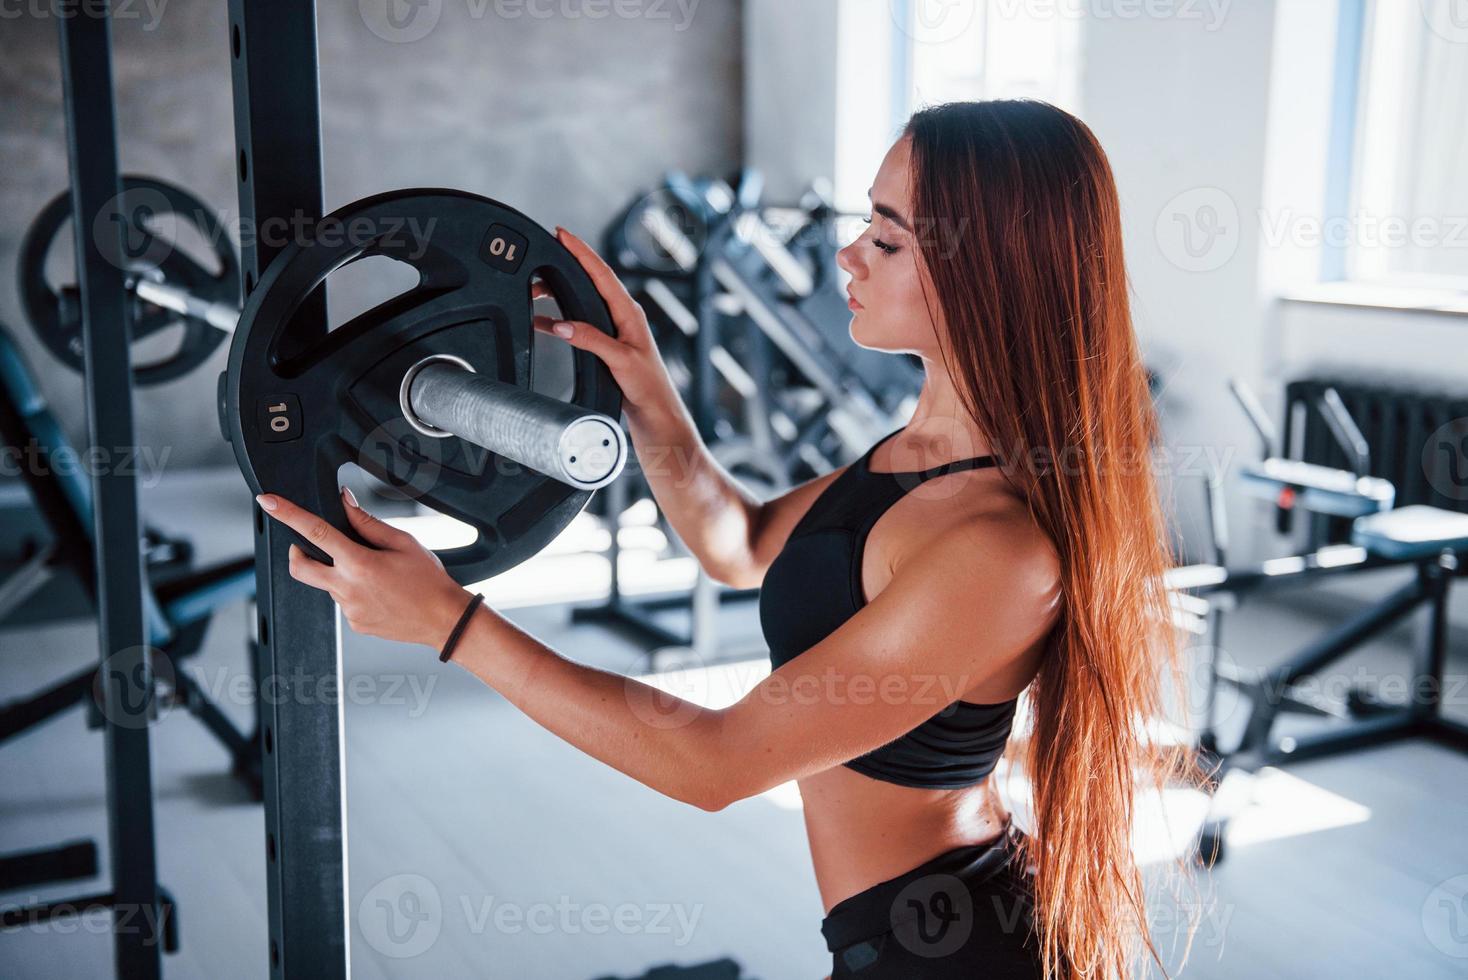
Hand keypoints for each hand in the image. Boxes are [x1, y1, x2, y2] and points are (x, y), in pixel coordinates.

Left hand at [256, 487, 471, 649]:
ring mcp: (349, 609)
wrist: (445, 621)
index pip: (314, 532)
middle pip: (299, 567)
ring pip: (328, 584)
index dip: (288, 514)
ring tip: (375, 574)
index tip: (268, 502)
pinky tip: (380, 591)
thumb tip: (345, 503)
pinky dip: (354, 591)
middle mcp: (348, 588)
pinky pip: (343, 601)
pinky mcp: (355, 623)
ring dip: (339, 573)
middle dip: (296, 552)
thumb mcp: (404, 542)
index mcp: (359, 563)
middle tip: (311, 546)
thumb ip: (368, 523)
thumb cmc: (430, 582)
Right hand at [535, 226, 683, 424]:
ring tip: (534, 286)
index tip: (561, 233)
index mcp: (630, 314)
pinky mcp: (608, 347)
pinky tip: (542, 322)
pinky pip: (579, 324)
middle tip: (542, 252)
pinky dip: (558, 320)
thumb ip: (592, 341)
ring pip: (581, 301)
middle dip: (566, 264)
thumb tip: (562, 325)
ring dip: (559, 292)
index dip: (581, 252)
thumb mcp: (621, 362)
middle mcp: (623, 317)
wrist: (657, 417)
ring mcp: (615, 331)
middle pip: (590, 281)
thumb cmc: (650, 389)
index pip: (602, 274)